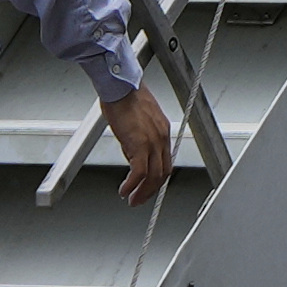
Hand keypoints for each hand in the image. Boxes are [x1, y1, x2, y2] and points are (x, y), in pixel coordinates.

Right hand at [100, 84, 174, 207]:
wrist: (120, 86)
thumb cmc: (125, 97)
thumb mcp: (138, 120)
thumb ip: (139, 138)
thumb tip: (131, 155)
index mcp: (162, 131)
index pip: (165, 161)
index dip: (157, 178)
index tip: (148, 186)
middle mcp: (161, 137)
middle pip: (162, 173)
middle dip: (151, 190)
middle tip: (140, 199)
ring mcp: (152, 142)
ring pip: (153, 176)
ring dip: (142, 192)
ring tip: (132, 199)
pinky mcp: (139, 144)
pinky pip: (139, 173)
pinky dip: (132, 185)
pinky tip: (124, 190)